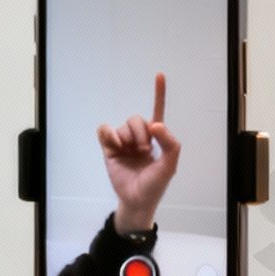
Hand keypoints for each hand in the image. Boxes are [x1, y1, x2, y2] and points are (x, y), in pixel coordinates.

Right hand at [98, 71, 180, 234]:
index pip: (157, 111)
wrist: (136, 200)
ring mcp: (123, 143)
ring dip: (128, 138)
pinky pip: (104, 130)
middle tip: (144, 149)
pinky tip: (115, 145)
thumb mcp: (169, 164)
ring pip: (122, 126)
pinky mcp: (108, 148)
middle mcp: (138, 137)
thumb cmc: (154, 184)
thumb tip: (155, 124)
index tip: (159, 75)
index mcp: (155, 138)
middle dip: (140, 132)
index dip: (158, 93)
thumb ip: (169, 142)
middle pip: (136, 118)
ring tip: (130, 153)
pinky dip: (108, 135)